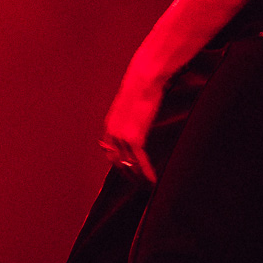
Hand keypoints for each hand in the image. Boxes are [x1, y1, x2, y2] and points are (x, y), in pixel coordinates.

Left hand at [100, 58, 165, 183]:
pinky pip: (140, 161)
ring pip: (129, 165)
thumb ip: (129, 118)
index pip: (110, 153)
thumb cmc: (141, 87)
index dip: (119, 165)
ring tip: (147, 183)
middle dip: (128, 175)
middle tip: (139, 183)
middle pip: (117, 162)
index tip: (129, 171)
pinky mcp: (134, 138)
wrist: (144, 78)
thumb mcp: (130, 105)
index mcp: (110, 125)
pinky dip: (146, 172)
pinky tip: (152, 179)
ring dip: (138, 177)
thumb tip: (137, 121)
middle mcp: (112, 134)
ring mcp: (122, 137)